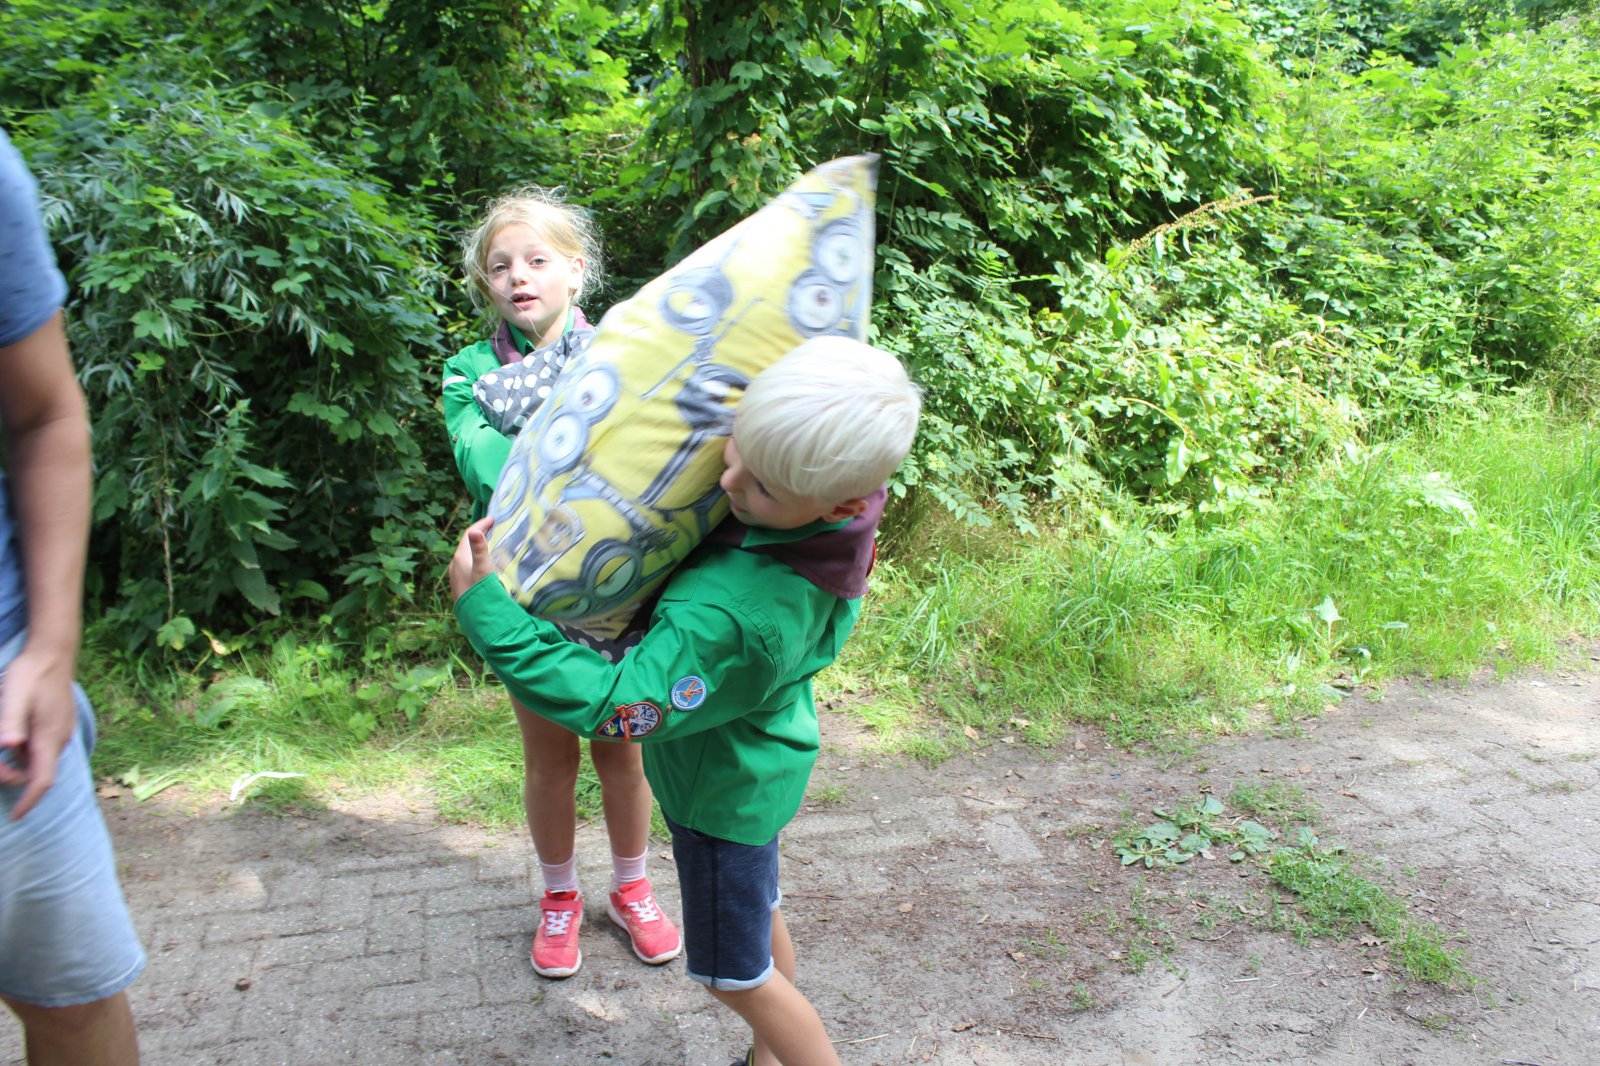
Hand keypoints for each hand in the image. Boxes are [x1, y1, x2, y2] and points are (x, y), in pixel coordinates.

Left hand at [0, 645, 75, 819]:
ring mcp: (61, 731)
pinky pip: (41, 748)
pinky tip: (10, 737)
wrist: (53, 651)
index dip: (29, 801)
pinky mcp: (58, 724)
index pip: (42, 780)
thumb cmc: (30, 674)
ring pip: (40, 761)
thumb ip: (10, 723)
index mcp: (49, 737)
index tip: (15, 817)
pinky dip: (24, 753)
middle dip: (15, 778)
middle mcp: (60, 739)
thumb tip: (8, 746)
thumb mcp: (13, 697)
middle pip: (40, 773)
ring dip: (18, 764)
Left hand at [449, 515, 495, 600]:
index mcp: (460, 558)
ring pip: (466, 556)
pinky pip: (467, 566)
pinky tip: (483, 566)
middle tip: (493, 529)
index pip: (469, 534)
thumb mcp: (483, 569)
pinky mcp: (460, 586)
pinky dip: (475, 559)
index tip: (493, 519)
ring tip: (490, 545)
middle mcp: (455, 565)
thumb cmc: (481, 592)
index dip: (480, 525)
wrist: (475, 619)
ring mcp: (456, 576)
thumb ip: (480, 550)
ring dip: (477, 548)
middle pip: (467, 544)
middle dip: (479, 535)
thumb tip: (474, 531)